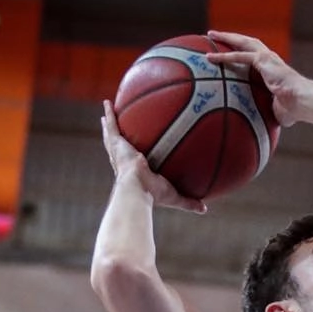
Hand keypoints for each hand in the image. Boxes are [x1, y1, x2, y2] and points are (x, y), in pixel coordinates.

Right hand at [100, 99, 206, 213]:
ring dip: (109, 122)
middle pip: (118, 146)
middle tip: (113, 126)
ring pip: (112, 134)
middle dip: (116, 136)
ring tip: (108, 110)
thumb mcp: (174, 196)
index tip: (133, 152)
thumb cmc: (153, 194)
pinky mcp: (117, 144)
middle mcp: (123, 161)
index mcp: (133, 172)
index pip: (132, 162)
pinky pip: (113, 125)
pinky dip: (110, 113)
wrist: (137, 188)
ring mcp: (118, 152)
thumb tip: (204, 209)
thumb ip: (189, 201)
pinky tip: (108, 102)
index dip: (131, 156)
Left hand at [204, 30, 308, 126]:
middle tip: (215, 36)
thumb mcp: (275, 109)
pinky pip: (240, 56)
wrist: (302, 101)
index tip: (229, 51)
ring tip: (211, 35)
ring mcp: (267, 58)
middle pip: (247, 43)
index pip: (254, 56)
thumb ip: (265, 111)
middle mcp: (270, 59)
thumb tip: (257, 126)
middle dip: (232, 38)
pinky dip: (225, 56)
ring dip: (226, 38)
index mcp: (273, 69)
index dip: (242, 52)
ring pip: (243, 43)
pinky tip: (211, 58)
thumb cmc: (293, 109)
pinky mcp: (264, 60)